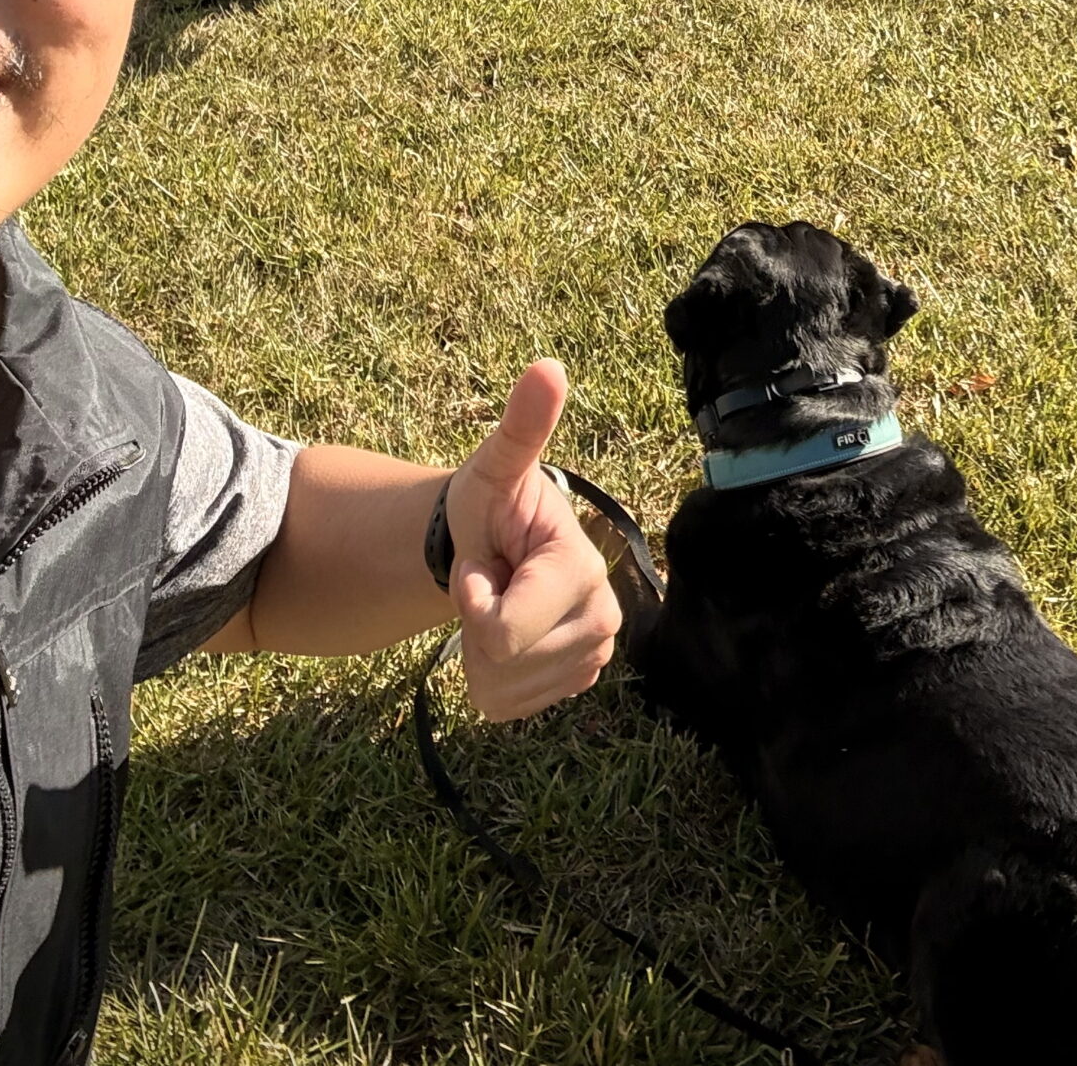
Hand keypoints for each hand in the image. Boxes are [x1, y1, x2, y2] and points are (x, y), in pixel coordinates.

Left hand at [440, 360, 619, 719]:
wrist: (495, 544)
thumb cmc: (490, 505)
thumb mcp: (492, 468)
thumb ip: (520, 426)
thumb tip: (547, 368)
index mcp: (582, 569)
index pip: (501, 630)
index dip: (473, 598)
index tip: (481, 563)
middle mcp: (604, 616)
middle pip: (503, 663)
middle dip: (477, 626)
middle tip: (491, 581)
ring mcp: (594, 654)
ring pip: (504, 692)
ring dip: (481, 656)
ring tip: (498, 605)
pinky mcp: (577, 681)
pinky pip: (510, 708)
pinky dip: (492, 680)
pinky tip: (506, 637)